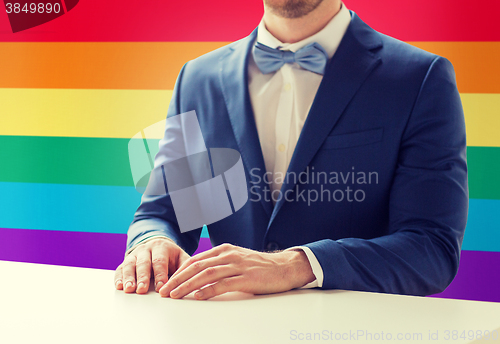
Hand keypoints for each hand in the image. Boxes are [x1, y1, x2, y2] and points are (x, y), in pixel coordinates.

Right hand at [114, 237, 189, 293]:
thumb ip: (184, 267)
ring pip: (130, 265)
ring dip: (128, 278)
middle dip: (143, 277)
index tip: (161, 288)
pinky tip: (119, 286)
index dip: (160, 275)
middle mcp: (146, 249)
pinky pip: (120, 268)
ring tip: (129, 289)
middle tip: (142, 290)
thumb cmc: (171, 256)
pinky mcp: (126, 261)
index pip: (160, 261)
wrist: (157, 245)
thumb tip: (189, 281)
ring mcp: (134, 255)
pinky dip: (119, 277)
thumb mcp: (181, 257)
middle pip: (143, 263)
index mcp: (161, 248)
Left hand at [159, 243, 314, 299]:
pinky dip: (208, 290)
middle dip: (178, 280)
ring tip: (175, 295)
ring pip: (206, 274)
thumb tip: (199, 276)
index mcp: (224, 250)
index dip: (179, 272)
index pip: (195, 260)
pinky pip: (223, 284)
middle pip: (197, 267)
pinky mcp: (247, 278)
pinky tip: (198, 297)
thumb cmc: (260, 267)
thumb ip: (220, 264)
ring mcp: (238, 266)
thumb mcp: (237, 260)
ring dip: (188, 286)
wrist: (285, 267)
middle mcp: (228, 255)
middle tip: (164, 292)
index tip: (166, 283)